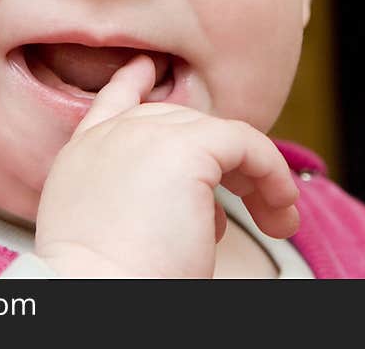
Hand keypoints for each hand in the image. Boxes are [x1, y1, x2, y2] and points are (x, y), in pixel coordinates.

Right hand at [34, 54, 299, 277]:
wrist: (98, 296)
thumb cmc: (107, 282)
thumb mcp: (107, 228)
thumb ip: (136, 195)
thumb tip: (198, 204)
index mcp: (83, 156)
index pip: (111, 104)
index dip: (131, 83)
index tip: (146, 69)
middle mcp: (110, 136)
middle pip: (179, 122)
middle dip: (221, 161)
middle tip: (255, 203)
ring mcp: (145, 134)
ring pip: (217, 136)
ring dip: (254, 176)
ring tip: (276, 217)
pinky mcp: (186, 146)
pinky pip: (246, 144)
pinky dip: (271, 173)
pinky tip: (281, 206)